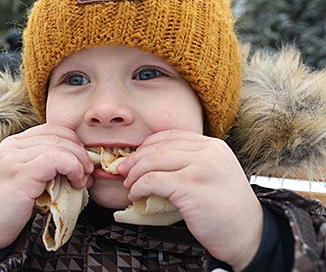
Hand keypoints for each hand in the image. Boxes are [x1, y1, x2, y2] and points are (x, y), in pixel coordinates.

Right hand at [0, 124, 93, 259]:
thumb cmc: (9, 208)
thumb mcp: (29, 178)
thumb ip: (46, 165)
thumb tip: (82, 163)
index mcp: (14, 143)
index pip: (53, 129)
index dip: (74, 142)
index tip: (84, 162)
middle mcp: (12, 146)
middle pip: (59, 136)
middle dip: (81, 154)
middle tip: (89, 173)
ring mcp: (13, 158)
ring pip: (60, 146)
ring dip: (79, 163)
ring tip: (82, 182)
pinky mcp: (19, 174)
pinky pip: (55, 159)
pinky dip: (72, 167)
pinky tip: (75, 181)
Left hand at [118, 129, 262, 270]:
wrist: (248, 235)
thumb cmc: (227, 208)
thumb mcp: (214, 173)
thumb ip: (191, 162)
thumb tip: (152, 162)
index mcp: (213, 145)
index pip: (171, 136)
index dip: (147, 145)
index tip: (135, 157)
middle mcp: (208, 151)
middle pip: (159, 147)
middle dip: (135, 159)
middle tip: (123, 170)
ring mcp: (200, 167)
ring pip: (152, 161)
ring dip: (134, 174)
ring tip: (128, 185)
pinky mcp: (191, 186)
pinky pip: (153, 181)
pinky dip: (139, 187)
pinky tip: (136, 195)